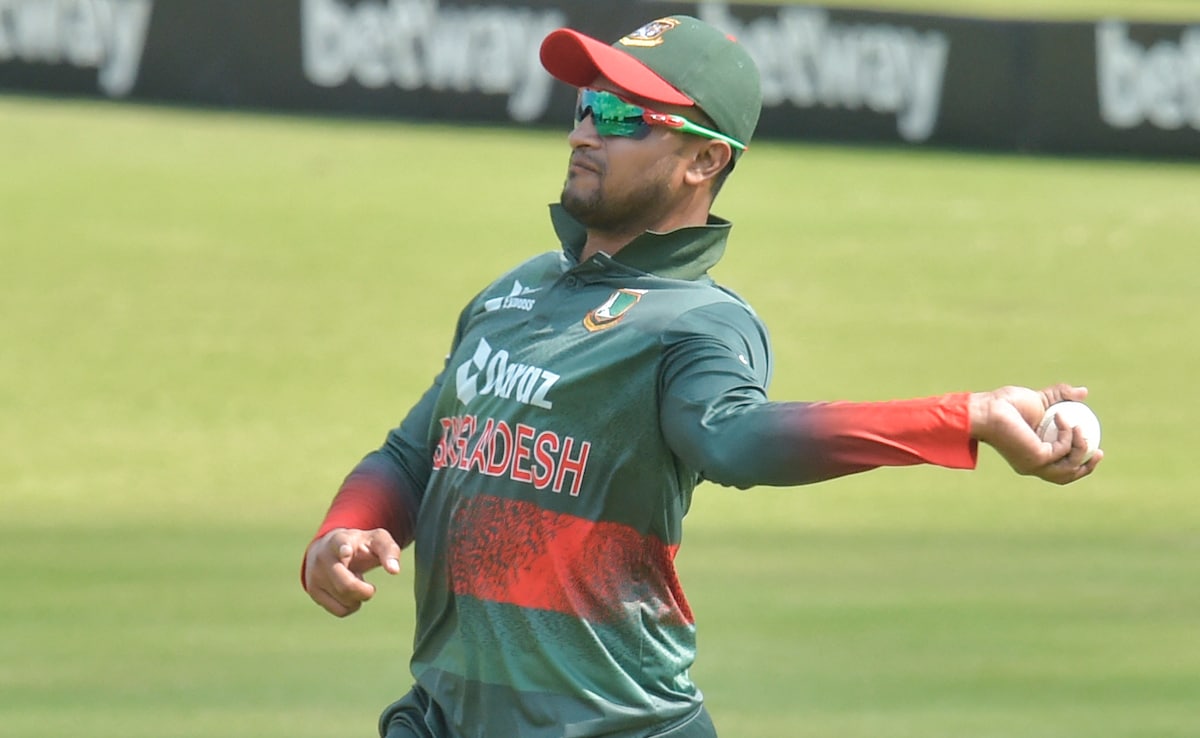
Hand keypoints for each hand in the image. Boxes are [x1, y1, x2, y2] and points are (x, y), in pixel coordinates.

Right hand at [303, 528, 400, 616]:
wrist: (330, 547)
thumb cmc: (360, 544)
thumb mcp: (377, 540)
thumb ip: (390, 551)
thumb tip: (394, 570)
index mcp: (340, 540)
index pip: (340, 544)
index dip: (344, 549)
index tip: (346, 552)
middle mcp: (323, 557)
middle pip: (346, 585)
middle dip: (365, 591)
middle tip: (371, 588)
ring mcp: (315, 575)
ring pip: (344, 600)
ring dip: (358, 597)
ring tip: (354, 582)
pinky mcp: (312, 590)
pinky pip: (339, 611)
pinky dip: (350, 606)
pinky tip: (347, 593)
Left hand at [969, 383, 1103, 483]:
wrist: (989, 408)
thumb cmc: (1006, 404)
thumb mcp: (1040, 399)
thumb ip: (1061, 396)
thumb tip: (1084, 392)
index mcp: (1034, 455)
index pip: (1061, 467)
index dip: (1080, 462)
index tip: (1096, 447)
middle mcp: (1033, 464)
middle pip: (1067, 476)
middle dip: (1087, 467)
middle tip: (1098, 451)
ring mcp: (1034, 464)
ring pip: (1069, 467)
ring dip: (1081, 448)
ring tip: (1079, 427)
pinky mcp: (1037, 459)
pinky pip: (1063, 450)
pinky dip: (1068, 434)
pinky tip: (1061, 417)